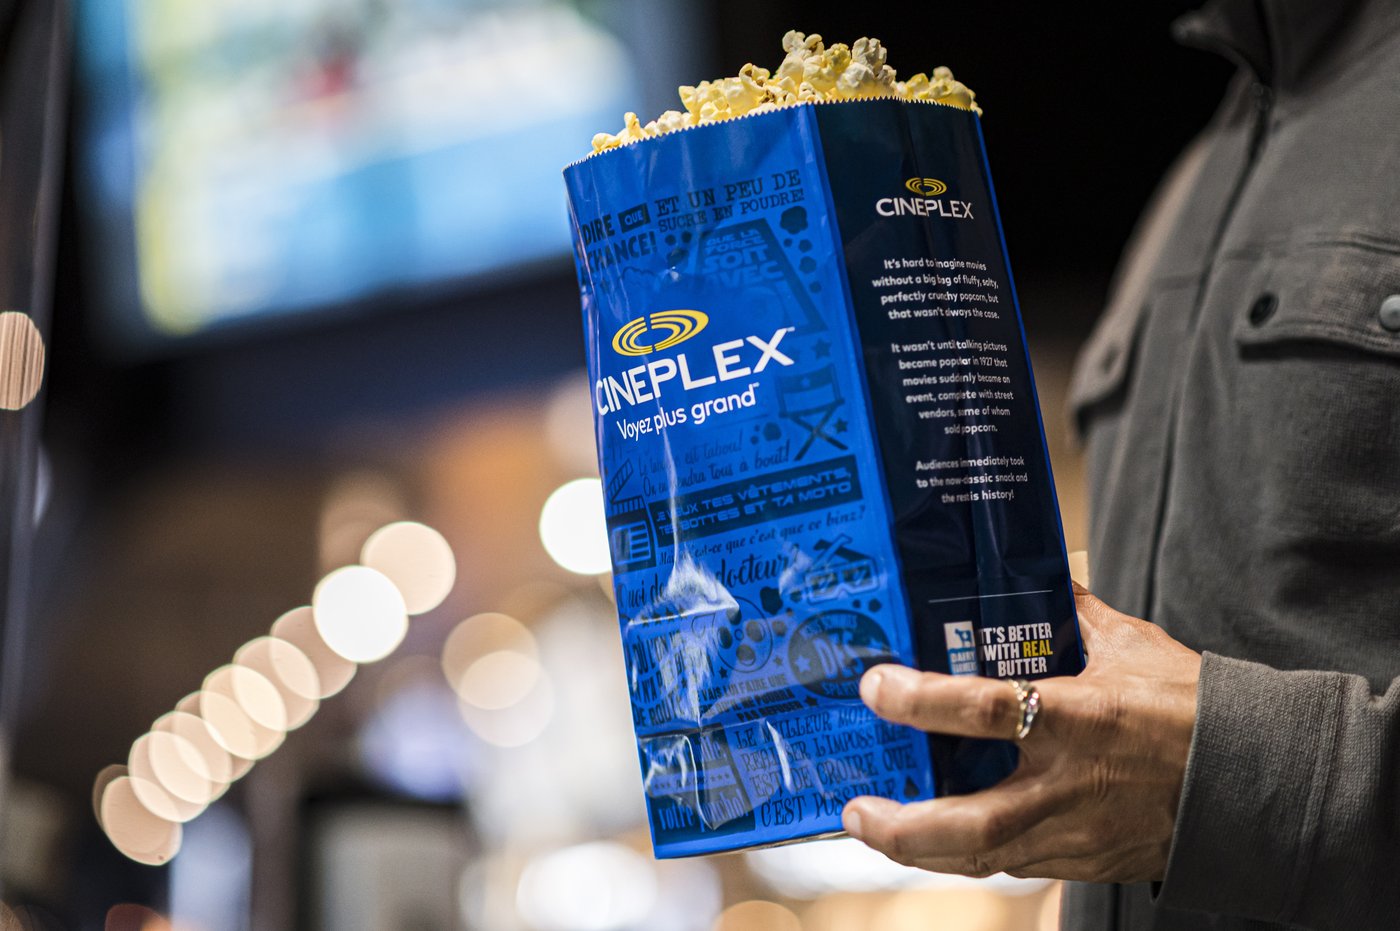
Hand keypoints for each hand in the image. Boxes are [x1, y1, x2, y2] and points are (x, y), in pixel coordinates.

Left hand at [842, 583, 1201, 882]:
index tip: (874, 687)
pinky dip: (969, 856)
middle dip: (905, 826)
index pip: (983, 709)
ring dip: (924, 851)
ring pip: (987, 858)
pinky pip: (1017, 865)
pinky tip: (936, 841)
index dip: (920, 700)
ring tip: (875, 828)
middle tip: (855, 808)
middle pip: (973, 825)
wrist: (1260, 780)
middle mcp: (1071, 783)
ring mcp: (1079, 832)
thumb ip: (1075, 614)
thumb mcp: (1132, 645)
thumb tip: (1041, 576)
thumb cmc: (1195, 706)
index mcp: (1079, 716)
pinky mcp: (1088, 860)